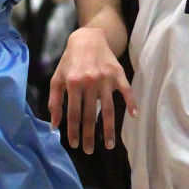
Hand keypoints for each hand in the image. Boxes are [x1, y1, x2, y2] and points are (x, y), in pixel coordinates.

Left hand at [48, 25, 135, 153]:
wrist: (88, 37)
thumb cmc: (70, 60)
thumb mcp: (57, 77)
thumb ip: (54, 100)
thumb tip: (54, 125)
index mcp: (73, 82)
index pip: (74, 113)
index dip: (73, 131)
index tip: (74, 145)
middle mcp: (90, 81)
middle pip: (91, 115)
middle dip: (89, 135)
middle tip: (89, 151)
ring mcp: (106, 78)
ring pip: (108, 108)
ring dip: (109, 129)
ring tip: (109, 145)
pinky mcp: (118, 73)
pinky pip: (127, 90)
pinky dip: (131, 103)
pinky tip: (134, 116)